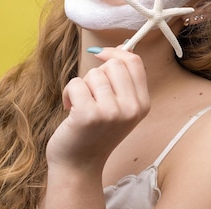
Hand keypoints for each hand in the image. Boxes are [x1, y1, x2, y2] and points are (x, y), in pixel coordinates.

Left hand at [46, 47, 150, 171]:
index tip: (100, 56)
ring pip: (93, 74)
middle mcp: (131, 109)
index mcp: (142, 104)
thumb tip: (122, 46)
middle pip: (114, 64)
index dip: (115, 53)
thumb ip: (123, 79)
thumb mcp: (119, 107)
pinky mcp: (89, 115)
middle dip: (96, 74)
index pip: (134, 62)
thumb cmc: (95, 132)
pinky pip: (76, 83)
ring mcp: (111, 112)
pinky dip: (68, 93)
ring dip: (81, 86)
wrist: (79, 165)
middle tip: (91, 95)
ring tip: (81, 105)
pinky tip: (70, 110)